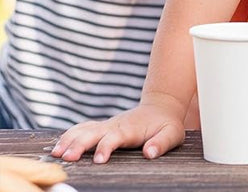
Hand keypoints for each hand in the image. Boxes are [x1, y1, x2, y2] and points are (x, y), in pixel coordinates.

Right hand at [51, 96, 185, 163]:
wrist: (160, 107)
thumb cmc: (166, 124)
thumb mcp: (172, 134)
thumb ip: (161, 143)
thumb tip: (150, 153)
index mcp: (130, 129)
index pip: (115, 137)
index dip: (106, 147)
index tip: (98, 160)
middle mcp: (115, 125)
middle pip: (93, 133)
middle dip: (80, 144)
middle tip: (67, 158)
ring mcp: (107, 125)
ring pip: (84, 129)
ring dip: (69, 139)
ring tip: (55, 153)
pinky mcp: (101, 127)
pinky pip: (83, 128)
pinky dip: (69, 135)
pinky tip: (58, 145)